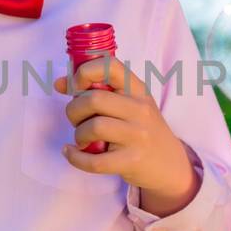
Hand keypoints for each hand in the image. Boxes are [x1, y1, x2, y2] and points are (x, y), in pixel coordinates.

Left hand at [52, 57, 196, 201]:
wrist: (170, 164)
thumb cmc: (141, 130)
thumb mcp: (129, 104)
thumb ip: (97, 91)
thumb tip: (60, 83)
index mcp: (137, 89)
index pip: (109, 66)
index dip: (84, 72)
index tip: (75, 86)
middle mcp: (140, 109)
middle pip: (94, 100)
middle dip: (74, 110)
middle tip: (77, 120)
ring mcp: (138, 136)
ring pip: (94, 127)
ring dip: (78, 134)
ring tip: (82, 139)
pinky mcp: (132, 161)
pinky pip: (94, 161)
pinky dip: (76, 158)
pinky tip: (73, 153)